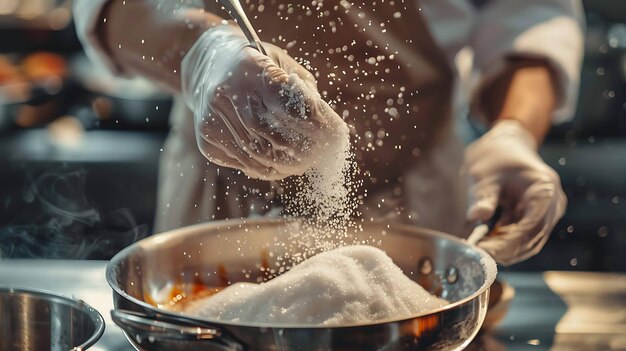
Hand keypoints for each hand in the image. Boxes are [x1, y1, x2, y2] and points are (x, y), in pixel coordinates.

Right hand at [181, 24, 346, 179]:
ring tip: (302, 164)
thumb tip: (331, 131)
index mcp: (249, 67)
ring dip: (285, 166)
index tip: (330, 136)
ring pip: (258, 156)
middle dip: (301, 151)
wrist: (209, 66)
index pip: (289, 106)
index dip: (313, 126)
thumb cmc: (259, 68)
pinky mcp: (207, 140)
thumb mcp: (285, 67)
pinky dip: (266, 169)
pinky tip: (278, 165)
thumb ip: (306, 95)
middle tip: (318, 157)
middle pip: (272, 136)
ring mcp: (212, 119)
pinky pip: (245, 164)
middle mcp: (225, 93)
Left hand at [465, 120, 566, 264]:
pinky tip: (484, 244)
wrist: (504, 145)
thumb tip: (477, 216)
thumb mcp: (483, 174)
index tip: (486, 252)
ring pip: (527, 242)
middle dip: (504, 249)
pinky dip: (503, 242)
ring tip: (477, 250)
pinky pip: (520, 237)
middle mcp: (552, 204)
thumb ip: (483, 196)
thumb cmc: (495, 156)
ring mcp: (546, 213)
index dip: (509, 243)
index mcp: (545, 190)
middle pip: (532, 238)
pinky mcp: (534, 218)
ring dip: (503, 249)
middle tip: (477, 256)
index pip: (532, 225)